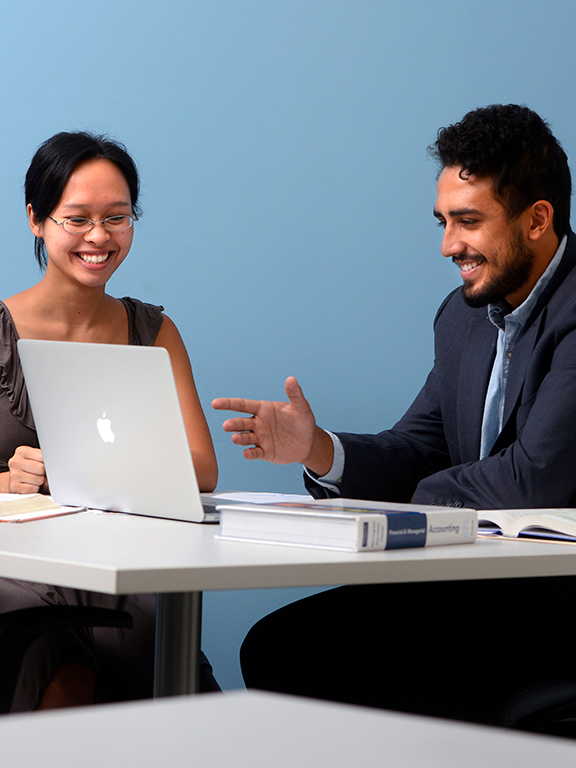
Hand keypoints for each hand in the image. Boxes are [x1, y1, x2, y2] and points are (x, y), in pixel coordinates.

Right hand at [7, 446, 47, 493]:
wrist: (16, 478)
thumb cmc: (30, 467)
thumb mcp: (35, 457)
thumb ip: (44, 456)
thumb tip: (57, 460)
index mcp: (22, 451)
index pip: (42, 456)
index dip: (46, 462)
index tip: (42, 463)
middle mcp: (15, 462)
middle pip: (41, 468)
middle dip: (43, 472)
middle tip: (38, 472)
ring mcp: (13, 475)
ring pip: (38, 480)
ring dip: (39, 481)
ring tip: (33, 478)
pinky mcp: (14, 486)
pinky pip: (33, 489)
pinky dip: (34, 489)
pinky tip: (30, 484)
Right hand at [212, 377, 332, 471]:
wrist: (309, 442)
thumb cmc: (302, 421)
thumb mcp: (301, 407)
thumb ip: (294, 394)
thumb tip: (291, 379)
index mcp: (263, 409)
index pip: (243, 405)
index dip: (228, 404)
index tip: (215, 403)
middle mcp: (258, 423)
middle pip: (241, 423)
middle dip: (233, 424)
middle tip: (227, 425)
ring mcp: (260, 438)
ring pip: (245, 437)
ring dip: (239, 438)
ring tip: (235, 438)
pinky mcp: (265, 452)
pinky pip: (255, 452)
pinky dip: (250, 453)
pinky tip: (246, 453)